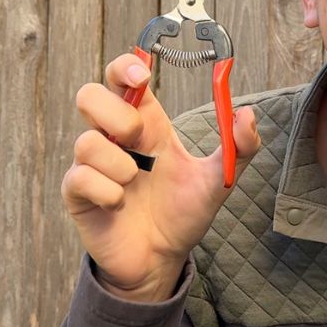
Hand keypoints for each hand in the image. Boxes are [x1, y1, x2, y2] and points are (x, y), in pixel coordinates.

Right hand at [62, 53, 261, 301]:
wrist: (162, 259)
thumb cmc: (184, 213)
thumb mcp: (219, 179)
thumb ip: (240, 147)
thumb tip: (248, 113)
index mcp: (147, 125)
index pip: (123, 78)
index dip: (125, 67)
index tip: (142, 75)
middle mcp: (115, 139)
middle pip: (89, 95)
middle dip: (115, 113)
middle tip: (139, 137)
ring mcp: (94, 165)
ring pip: (86, 141)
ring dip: (118, 164)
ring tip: (135, 183)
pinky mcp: (78, 194)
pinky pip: (79, 178)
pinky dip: (106, 191)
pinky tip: (120, 204)